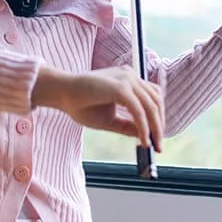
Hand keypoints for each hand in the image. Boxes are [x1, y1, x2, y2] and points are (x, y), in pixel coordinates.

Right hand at [30, 65, 162, 150]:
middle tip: (159, 145)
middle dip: (159, 125)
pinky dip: (143, 127)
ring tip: (152, 145)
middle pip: (156, 100)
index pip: (152, 96)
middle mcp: (130, 76)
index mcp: (128, 79)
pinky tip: (142, 141)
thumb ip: (127, 125)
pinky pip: (138, 111)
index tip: (157, 137)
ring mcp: (126, 79)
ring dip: (155, 128)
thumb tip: (145, 136)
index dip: (158, 117)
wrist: (62, 94)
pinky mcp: (120, 87)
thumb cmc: (80, 104)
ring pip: (150, 105)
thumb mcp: (109, 119)